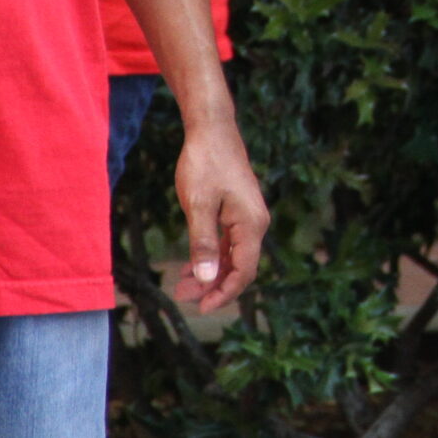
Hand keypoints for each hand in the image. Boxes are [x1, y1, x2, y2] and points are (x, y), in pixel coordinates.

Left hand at [172, 117, 268, 313]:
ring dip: (211, 273)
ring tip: (182, 285)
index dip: (224, 293)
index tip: (201, 308)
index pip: (244, 271)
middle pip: (240, 267)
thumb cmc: (204, 164)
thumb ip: (204, 244)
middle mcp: (255, 223)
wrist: (211, 129)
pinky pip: (229, 242)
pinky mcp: (237, 210)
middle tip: (182, 297)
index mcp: (251, 224)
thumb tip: (208, 279)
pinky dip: (212, 256)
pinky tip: (191, 265)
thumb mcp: (198, 206)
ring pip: (233, 256)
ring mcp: (247, 216)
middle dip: (213, 286)